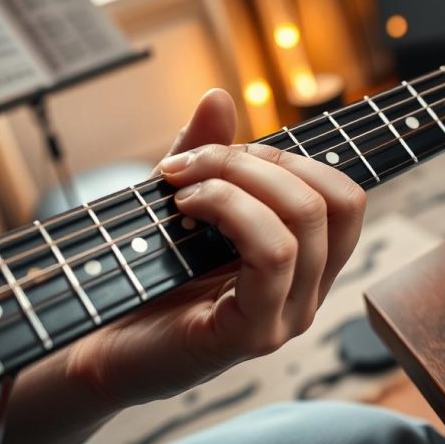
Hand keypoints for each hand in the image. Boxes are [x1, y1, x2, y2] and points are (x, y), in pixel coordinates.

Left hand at [67, 88, 365, 405]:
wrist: (101, 347)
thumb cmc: (146, 278)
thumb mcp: (180, 202)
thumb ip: (205, 155)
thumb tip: (219, 96)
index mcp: (305, 262)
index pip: (344, 196)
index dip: (289, 157)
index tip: (221, 152)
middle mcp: (309, 292)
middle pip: (333, 199)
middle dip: (258, 160)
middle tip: (192, 164)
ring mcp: (288, 317)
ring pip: (304, 220)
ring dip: (236, 181)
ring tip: (183, 187)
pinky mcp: (254, 335)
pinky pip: (274, 255)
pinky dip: (229, 211)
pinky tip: (185, 209)